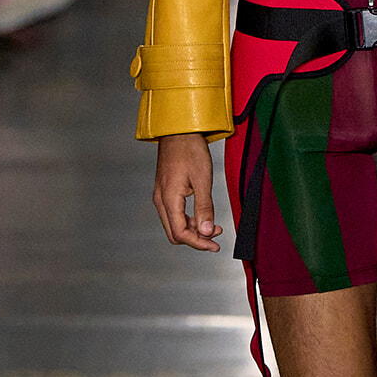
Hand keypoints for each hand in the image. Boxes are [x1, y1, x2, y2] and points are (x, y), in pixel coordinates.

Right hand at [153, 133, 222, 251]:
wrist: (178, 130)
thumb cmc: (190, 150)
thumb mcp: (203, 180)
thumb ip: (204, 208)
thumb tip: (207, 232)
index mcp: (169, 199)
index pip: (180, 233)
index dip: (198, 243)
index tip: (215, 246)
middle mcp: (161, 200)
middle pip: (175, 233)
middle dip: (196, 239)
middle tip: (216, 237)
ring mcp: (161, 196)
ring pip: (174, 224)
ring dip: (193, 229)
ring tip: (214, 226)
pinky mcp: (165, 191)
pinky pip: (174, 214)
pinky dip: (189, 219)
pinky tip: (203, 215)